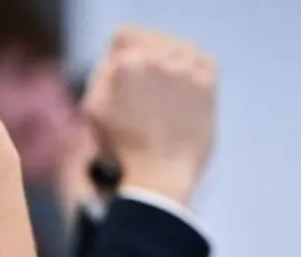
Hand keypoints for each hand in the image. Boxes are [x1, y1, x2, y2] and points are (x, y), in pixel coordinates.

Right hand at [83, 28, 216, 205]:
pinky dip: (198, 70)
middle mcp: (156, 60)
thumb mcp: (93, 108)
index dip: (124, 57)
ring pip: (180, 47)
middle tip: (150, 92)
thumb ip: (101, 72)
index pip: (125, 35)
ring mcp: (185, 70)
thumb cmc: (123, 149)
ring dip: (174, 63)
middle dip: (149, 59)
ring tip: (168, 93)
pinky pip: (205, 60)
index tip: (129, 79)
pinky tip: (188, 91)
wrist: (159, 177)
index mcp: (125, 64)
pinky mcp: (207, 84)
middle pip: (153, 38)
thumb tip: (117, 55)